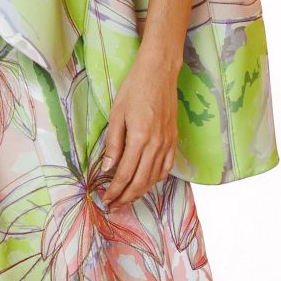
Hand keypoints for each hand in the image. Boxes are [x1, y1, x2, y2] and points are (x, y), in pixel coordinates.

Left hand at [96, 51, 178, 206]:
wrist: (159, 73)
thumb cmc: (134, 90)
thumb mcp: (116, 115)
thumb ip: (113, 144)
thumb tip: (107, 168)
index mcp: (140, 139)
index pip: (125, 174)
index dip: (115, 190)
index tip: (106, 199)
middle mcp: (157, 145)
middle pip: (141, 181)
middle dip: (126, 197)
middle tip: (114, 206)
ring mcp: (168, 143)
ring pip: (155, 177)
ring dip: (140, 192)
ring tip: (127, 199)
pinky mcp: (174, 140)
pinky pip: (167, 167)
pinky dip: (156, 179)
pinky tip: (146, 183)